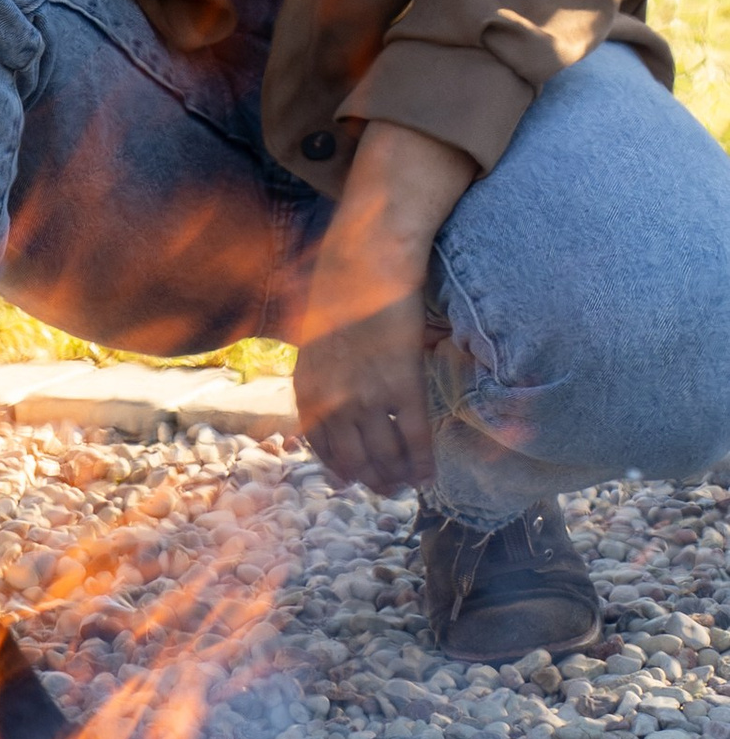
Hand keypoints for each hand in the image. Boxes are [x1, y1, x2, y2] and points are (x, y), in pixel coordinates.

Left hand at [291, 120, 475, 493]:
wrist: (370, 247)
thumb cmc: (346, 274)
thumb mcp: (318, 316)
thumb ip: (324, 351)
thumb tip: (336, 372)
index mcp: (309, 370)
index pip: (315, 429)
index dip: (331, 458)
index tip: (344, 475)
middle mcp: (330, 386)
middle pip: (346, 447)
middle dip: (363, 474)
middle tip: (379, 491)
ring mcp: (363, 383)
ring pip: (378, 446)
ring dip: (391, 473)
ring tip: (402, 488)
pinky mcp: (398, 373)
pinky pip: (411, 429)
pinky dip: (420, 455)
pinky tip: (429, 474)